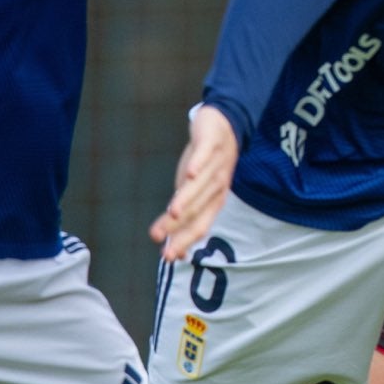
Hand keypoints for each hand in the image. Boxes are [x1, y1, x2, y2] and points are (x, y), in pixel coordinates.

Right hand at [152, 106, 239, 261]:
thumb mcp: (195, 192)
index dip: (185, 240)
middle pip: (195, 208)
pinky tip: (189, 172)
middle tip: (158, 239)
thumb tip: (171, 250)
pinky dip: (198, 164)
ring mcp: (216, 164)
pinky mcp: (212, 143)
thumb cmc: (205, 166)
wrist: (225, 125)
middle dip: (178, 225)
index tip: (168, 258)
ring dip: (186, 198)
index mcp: (214, 199)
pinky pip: (205, 155)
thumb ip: (185, 218)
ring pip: (199, 185)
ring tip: (172, 213)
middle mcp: (217, 185)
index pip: (199, 224)